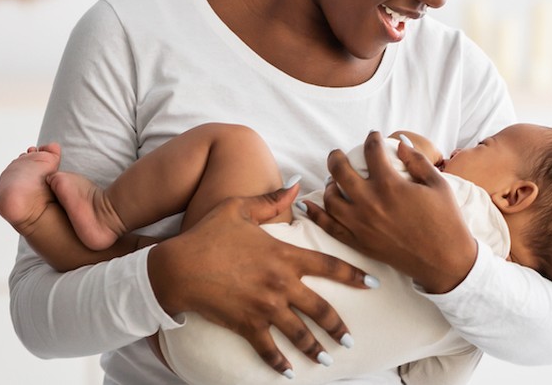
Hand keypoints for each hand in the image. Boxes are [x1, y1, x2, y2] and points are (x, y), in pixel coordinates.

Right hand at [147, 187, 374, 374]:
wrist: (178, 266)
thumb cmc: (208, 234)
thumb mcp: (240, 209)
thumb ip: (271, 201)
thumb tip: (296, 186)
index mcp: (284, 255)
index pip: (329, 265)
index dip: (354, 275)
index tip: (373, 283)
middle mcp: (281, 283)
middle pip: (320, 308)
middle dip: (338, 326)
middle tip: (350, 339)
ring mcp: (265, 306)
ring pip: (299, 333)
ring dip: (315, 348)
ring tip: (327, 359)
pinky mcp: (246, 324)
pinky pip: (268, 349)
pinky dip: (278, 364)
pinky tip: (288, 374)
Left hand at [303, 131, 477, 293]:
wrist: (445, 260)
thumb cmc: (446, 220)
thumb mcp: (438, 184)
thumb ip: (417, 161)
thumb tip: (400, 143)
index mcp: (390, 185)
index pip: (372, 151)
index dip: (372, 138)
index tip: (373, 136)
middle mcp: (370, 203)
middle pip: (340, 171)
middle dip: (336, 157)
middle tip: (339, 153)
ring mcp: (361, 225)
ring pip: (330, 198)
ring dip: (329, 184)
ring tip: (334, 180)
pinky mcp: (359, 243)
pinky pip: (329, 226)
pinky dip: (315, 214)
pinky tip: (307, 205)